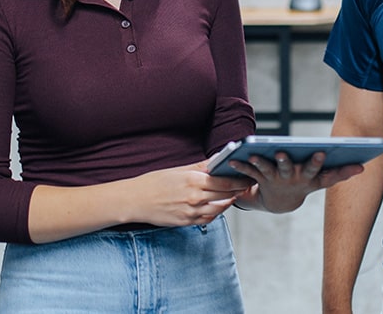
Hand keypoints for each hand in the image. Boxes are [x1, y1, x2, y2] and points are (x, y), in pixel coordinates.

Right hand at [127, 161, 252, 226]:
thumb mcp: (178, 170)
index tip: (247, 176)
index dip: (239, 181)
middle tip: (246, 184)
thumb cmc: (154, 182)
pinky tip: (219, 205)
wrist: (135, 201)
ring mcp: (191, 212)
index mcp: (193, 181)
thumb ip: (200, 167)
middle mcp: (194, 198)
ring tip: (234, 194)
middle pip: (225, 195)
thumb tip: (216, 160)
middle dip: (238, 190)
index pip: (224, 183)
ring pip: (219, 208)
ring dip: (229, 201)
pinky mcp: (187, 222)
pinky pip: (208, 218)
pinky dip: (216, 212)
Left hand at [227, 151, 363, 212]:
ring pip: (267, 169)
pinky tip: (232, 159)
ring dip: (260, 162)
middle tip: (282, 153)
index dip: (319, 162)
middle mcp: (291, 178)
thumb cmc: (305, 183)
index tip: (321, 152)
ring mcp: (275, 179)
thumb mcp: (323, 181)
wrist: (281, 202)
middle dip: (286, 161)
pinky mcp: (260, 178)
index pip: (316, 170)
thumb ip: (341, 173)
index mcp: (308, 177)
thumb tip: (363, 168)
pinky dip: (241, 165)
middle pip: (289, 169)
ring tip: (253, 153)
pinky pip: (249, 170)